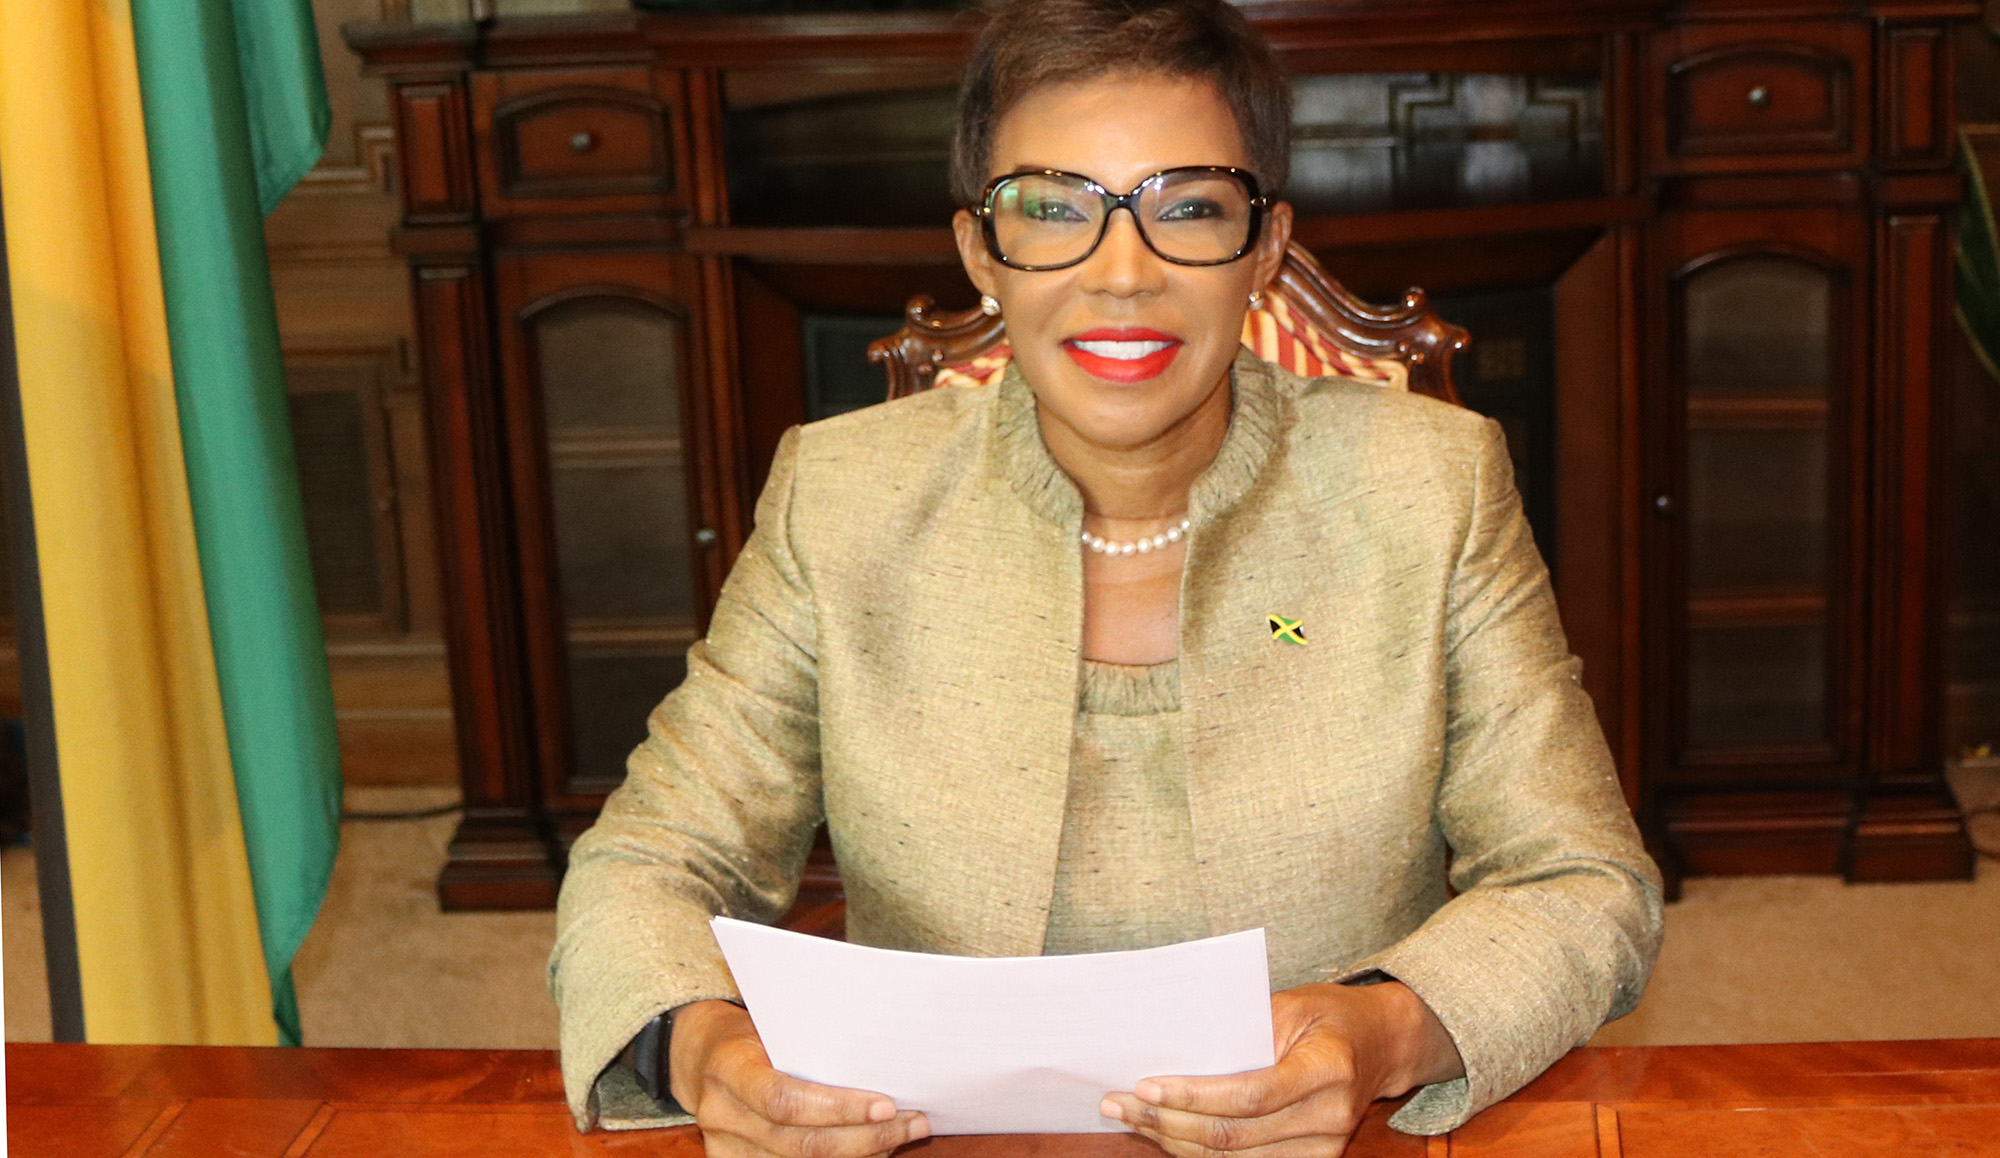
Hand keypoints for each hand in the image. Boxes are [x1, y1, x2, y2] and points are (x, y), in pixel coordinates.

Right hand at [667, 999, 930, 1157]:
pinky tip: (871, 1150)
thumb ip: (815, 1046)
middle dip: (865, 1137)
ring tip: (901, 1135)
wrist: (705, 1057)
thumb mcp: (775, 1025)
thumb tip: (885, 1060)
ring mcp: (726, 1149)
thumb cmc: (753, 1034)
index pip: (784, 1100)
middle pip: (800, 1144)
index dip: (839, 1108)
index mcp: (728, 1069)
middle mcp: (722, 1115)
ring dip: (861, 1154)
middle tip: (912, 1121)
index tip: (887, 1104)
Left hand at [1100, 981, 1461, 1157]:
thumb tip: (1174, 1051)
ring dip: (1173, 1142)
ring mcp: (1324, 1148)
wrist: (1382, 1044)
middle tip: (1117, 1104)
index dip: (1194, 1096)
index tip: (1145, 1086)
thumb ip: (1239, 1030)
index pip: (1250, 1095)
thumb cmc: (1328, 1016)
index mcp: (1327, 1068)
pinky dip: (1198, 1153)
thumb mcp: (1290, 1003)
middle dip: (1167, 1123)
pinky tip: (1164, 1134)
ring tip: (1129, 1119)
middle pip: (1234, 1135)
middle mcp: (1329, 1117)